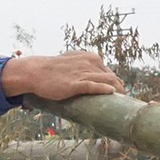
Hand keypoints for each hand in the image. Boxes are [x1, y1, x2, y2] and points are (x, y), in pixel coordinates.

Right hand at [1, 50, 124, 102]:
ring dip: (117, 91)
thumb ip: (84, 67)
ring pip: (107, 81)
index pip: (108, 71)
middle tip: (124, 100)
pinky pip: (94, 86)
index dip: (115, 82)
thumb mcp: (72, 62)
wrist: (36, 71)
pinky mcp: (75, 83)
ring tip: (122, 102)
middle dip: (120, 88)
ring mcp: (83, 73)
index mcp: (90, 57)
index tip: (119, 92)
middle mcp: (89, 63)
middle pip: (112, 76)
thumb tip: (93, 78)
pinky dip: (104, 89)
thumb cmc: (53, 69)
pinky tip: (111, 93)